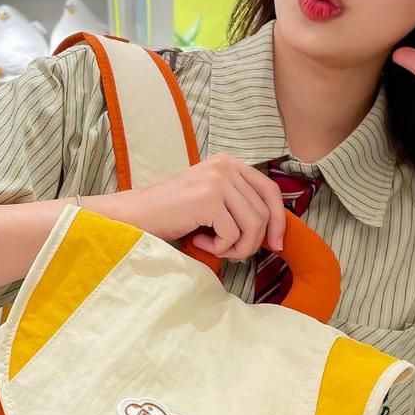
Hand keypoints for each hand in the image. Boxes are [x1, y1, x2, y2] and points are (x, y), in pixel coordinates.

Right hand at [112, 152, 286, 259]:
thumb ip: (239, 206)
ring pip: (253, 226)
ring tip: (212, 247)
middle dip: (251, 242)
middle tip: (228, 252)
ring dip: (236, 248)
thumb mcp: (212, 202)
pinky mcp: (208, 198)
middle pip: (264, 213)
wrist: (135, 217)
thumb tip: (275, 233)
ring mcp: (218, 180)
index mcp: (228, 163)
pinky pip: (233, 235)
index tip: (276, 244)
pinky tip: (198, 241)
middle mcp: (226, 166)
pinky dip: (219, 248)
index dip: (279, 221)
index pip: (270, 191)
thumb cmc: (172, 216)